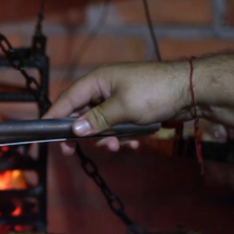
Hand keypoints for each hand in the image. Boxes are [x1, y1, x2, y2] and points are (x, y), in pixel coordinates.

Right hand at [43, 61, 193, 154]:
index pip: (67, 99)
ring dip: (105, 138)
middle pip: (81, 114)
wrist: (192, 91)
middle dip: (81, 134)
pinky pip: (116, 127)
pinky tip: (133, 144)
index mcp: (97, 81)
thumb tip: (75, 129)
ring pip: (99, 124)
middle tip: (70, 152)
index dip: (53, 116)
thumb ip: (97, 120)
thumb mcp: (123, 108)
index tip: (41, 134)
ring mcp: (117, 100)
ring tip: (116, 147)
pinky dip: (121, 137)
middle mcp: (104, 89)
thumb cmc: (155, 92)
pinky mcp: (130, 110)